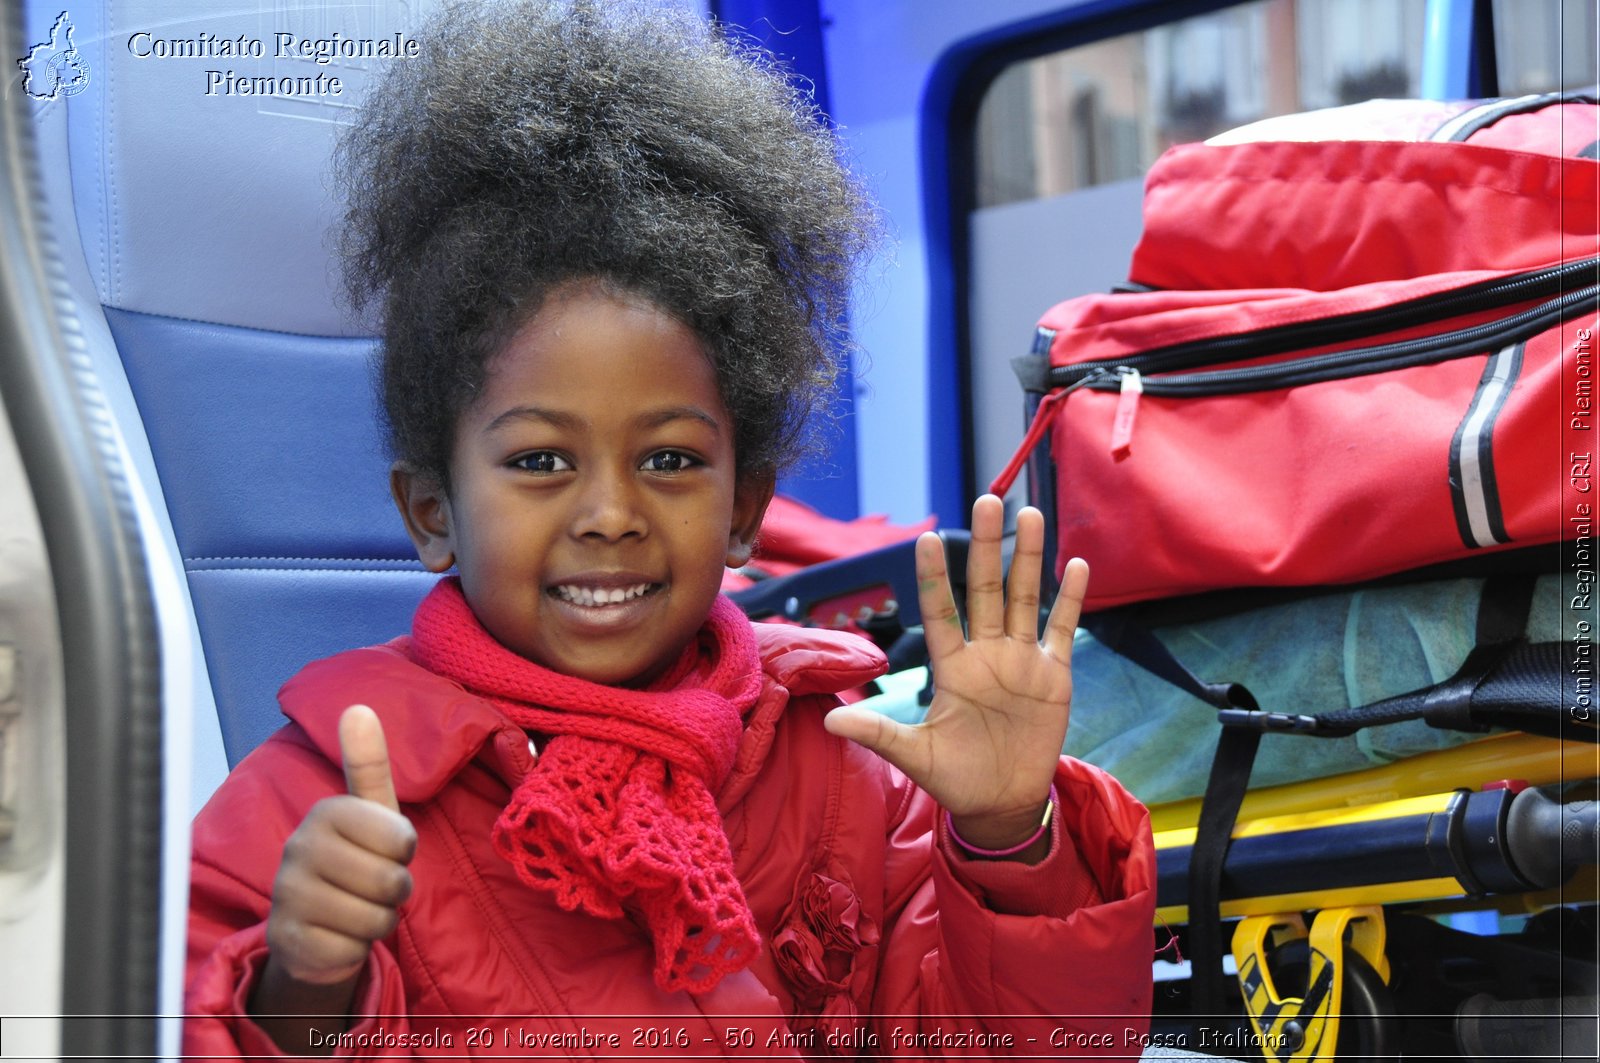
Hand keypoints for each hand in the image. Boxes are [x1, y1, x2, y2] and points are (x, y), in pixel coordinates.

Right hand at [255, 705, 416, 1039]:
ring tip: (357, 908)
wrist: (314, 926)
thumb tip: (358, 707)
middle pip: (392, 881)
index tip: (383, 850)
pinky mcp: (287, 940)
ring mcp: (287, 895)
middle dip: (395, 891)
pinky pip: (354, 949)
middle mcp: (298, 848)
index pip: (402, 838)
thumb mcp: (370, 812)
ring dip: (379, 920)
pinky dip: (357, 949)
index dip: (404, 852)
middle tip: (371, 886)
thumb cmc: (355, 860)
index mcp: (326, 812)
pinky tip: (339, 935)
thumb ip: (367, 764)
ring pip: (376, 918)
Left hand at [824, 495, 1086, 853]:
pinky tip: (1075, 566)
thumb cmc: (953, 777)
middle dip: (987, 547)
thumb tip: (831, 721)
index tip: (927, 536)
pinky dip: (1069, 600)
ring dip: (1029, 558)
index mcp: (951, 667)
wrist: (1000, 804)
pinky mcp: (1053, 676)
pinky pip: (1061, 630)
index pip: (940, 611)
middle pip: (987, 589)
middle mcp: (986, 653)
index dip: (935, 577)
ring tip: (1029, 515)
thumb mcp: (914, 756)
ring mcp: (1021, 661)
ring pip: (1025, 598)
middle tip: (987, 500)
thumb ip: (879, 733)